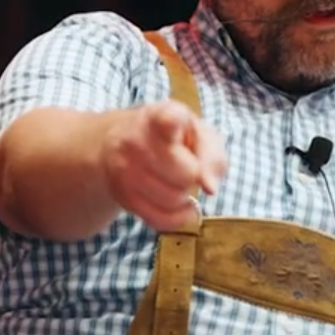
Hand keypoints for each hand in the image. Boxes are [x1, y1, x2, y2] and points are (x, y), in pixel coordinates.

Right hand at [103, 100, 227, 231]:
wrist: (122, 142)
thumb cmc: (172, 138)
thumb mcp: (199, 134)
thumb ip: (212, 156)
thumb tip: (209, 187)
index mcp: (159, 116)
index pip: (164, 119)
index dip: (171, 122)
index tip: (172, 123)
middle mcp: (136, 140)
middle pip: (184, 173)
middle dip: (193, 175)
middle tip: (187, 167)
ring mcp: (124, 169)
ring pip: (172, 199)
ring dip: (184, 197)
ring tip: (178, 182)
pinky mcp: (122, 195)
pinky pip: (160, 219)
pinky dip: (178, 218)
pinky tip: (181, 205)